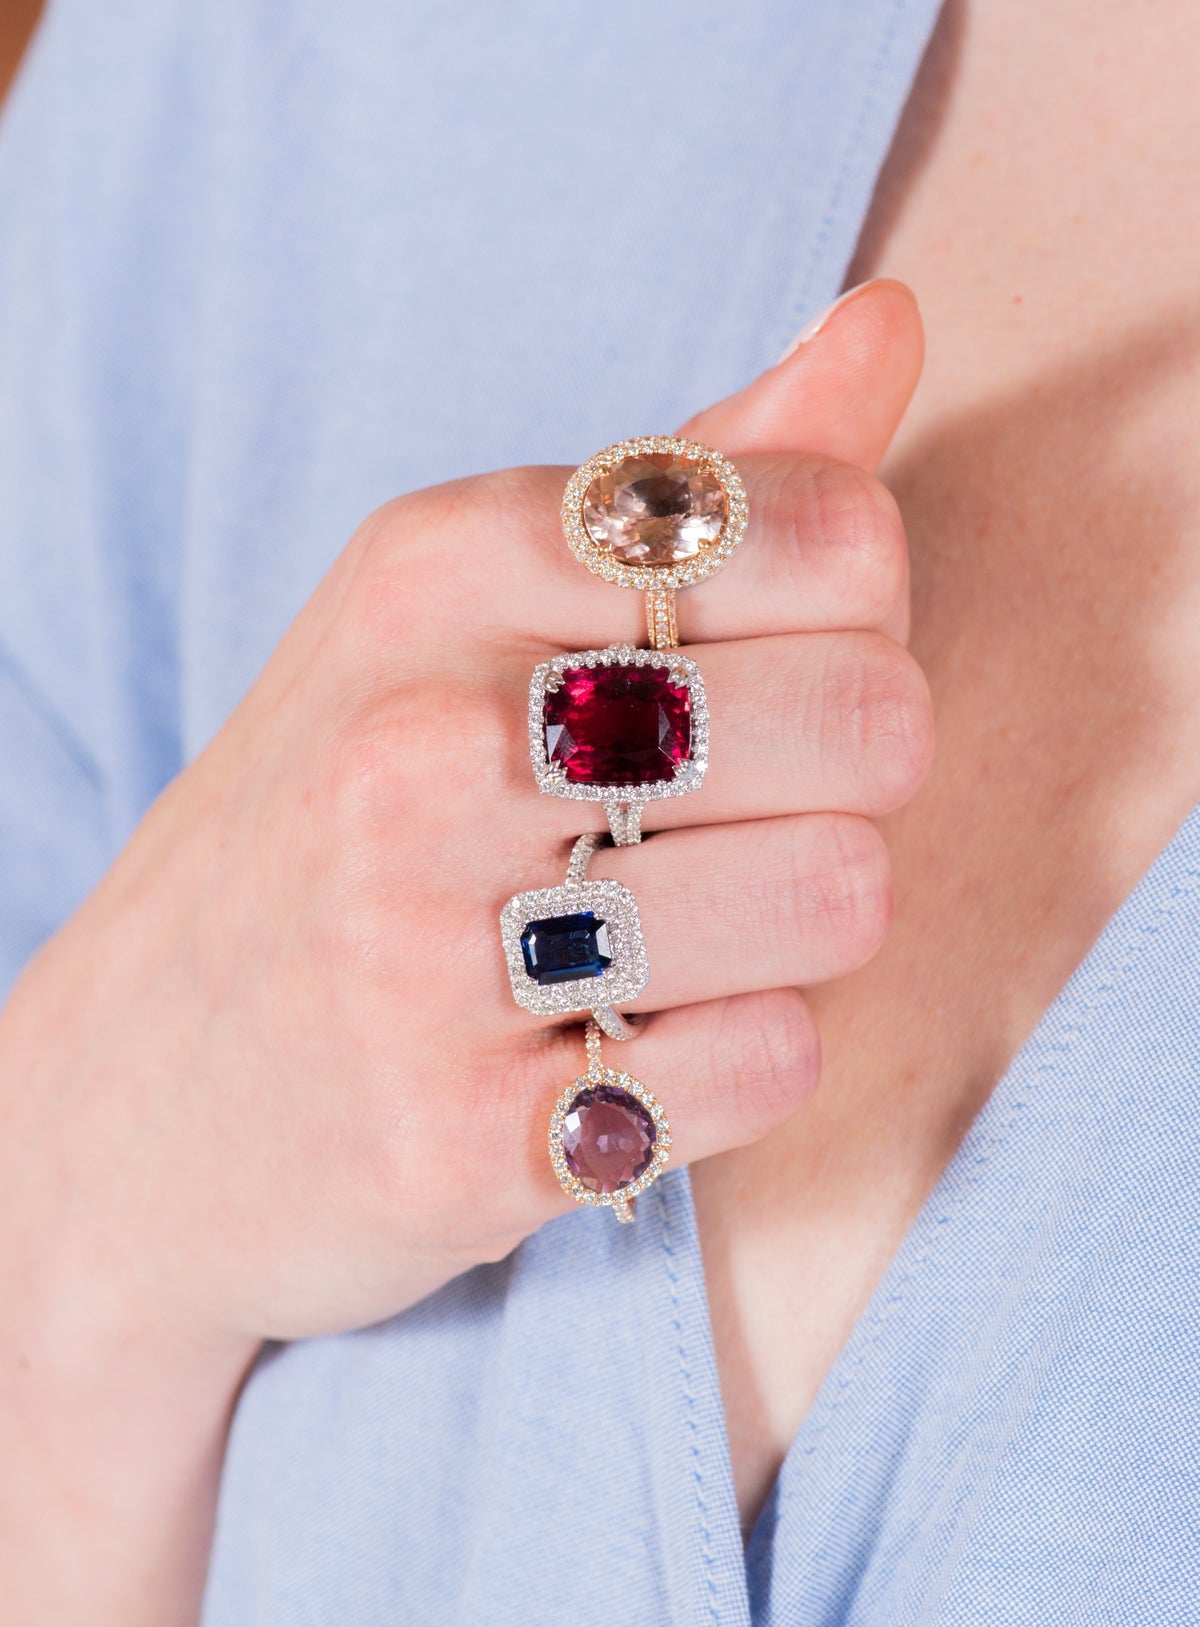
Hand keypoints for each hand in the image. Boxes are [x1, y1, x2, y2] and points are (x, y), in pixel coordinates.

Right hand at [2, 280, 931, 1361]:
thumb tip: (892, 323)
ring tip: (681, 942)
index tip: (766, 677)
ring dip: (797, 936)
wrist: (125, 1109)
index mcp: (432, 571)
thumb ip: (687, 484)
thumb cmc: (326, 837)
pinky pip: (769, 1063)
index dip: (859, 621)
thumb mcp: (452, 617)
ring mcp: (426, 950)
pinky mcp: (465, 1138)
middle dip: (850, 787)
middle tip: (736, 826)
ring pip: (841, 897)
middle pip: (871, 719)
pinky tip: (634, 1050)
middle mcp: (419, 744)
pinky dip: (741, 1062)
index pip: (834, 532)